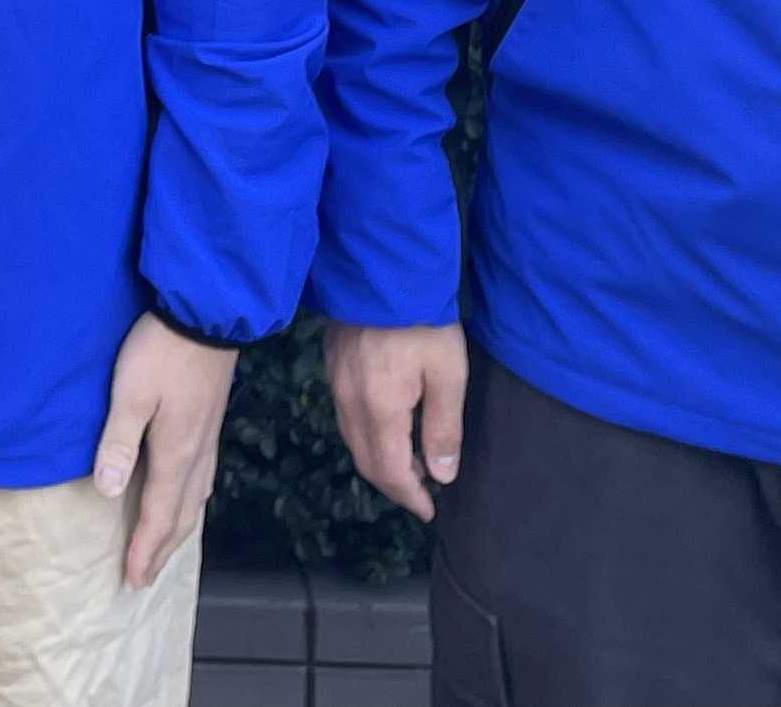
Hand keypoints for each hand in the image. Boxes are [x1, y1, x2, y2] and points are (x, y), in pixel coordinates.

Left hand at [96, 313, 236, 587]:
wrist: (207, 316)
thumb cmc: (162, 351)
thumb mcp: (131, 393)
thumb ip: (118, 442)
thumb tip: (107, 491)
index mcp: (176, 453)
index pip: (158, 513)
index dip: (146, 548)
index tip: (134, 579)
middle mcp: (197, 454)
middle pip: (181, 515)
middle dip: (163, 548)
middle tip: (146, 577)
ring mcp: (208, 439)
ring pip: (195, 499)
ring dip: (178, 528)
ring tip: (165, 548)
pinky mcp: (211, 423)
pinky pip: (203, 479)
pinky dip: (191, 503)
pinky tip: (188, 498)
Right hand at [324, 320, 467, 521]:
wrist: (382, 269)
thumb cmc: (424, 322)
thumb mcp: (448, 374)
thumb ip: (444, 428)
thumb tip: (442, 475)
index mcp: (379, 409)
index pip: (389, 470)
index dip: (410, 496)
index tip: (430, 511)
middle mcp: (349, 402)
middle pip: (365, 460)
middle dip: (393, 484)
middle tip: (422, 494)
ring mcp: (336, 384)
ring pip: (352, 440)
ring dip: (379, 461)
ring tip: (410, 466)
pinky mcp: (332, 366)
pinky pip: (345, 417)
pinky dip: (366, 437)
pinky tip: (388, 430)